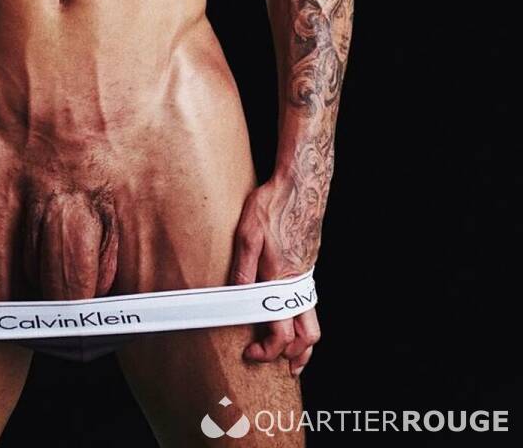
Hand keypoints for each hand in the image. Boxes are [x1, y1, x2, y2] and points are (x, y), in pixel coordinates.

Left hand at [229, 175, 320, 378]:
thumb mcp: (248, 233)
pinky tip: (290, 314)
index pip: (281, 334)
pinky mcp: (310, 264)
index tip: (252, 353)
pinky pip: (310, 300)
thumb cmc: (272, 205)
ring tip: (292, 352)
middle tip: (283, 367)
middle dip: (297, 357)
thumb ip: (243, 268)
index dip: (266, 351)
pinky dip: (304, 317)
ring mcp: (308, 274)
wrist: (302, 184)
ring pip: (313, 319)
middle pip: (308, 336)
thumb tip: (236, 296)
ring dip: (304, 340)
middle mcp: (299, 282)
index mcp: (282, 280)